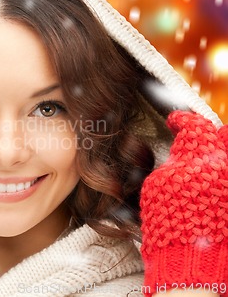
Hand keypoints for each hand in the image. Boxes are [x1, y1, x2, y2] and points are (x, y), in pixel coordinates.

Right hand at [140, 110, 227, 296]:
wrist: (189, 259)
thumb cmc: (168, 223)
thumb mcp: (160, 184)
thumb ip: (175, 160)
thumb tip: (182, 148)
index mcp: (201, 159)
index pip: (196, 126)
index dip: (183, 121)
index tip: (176, 121)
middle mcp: (224, 167)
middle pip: (224, 135)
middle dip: (209, 134)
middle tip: (196, 140)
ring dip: (217, 154)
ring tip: (202, 163)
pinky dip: (221, 173)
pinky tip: (209, 182)